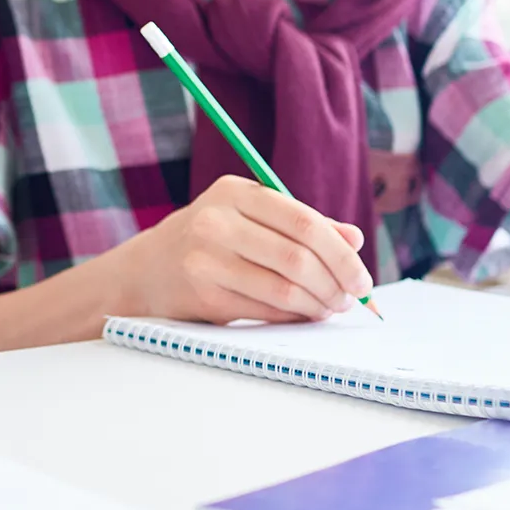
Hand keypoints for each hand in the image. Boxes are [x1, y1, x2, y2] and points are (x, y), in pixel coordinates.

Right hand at [110, 176, 371, 323]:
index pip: (304, 221)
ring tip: (330, 309)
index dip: (341, 254)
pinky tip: (303, 315)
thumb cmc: (211, 241)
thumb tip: (354, 240)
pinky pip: (264, 309)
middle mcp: (216, 220)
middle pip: (297, 257)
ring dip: (318, 305)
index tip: (361, 278)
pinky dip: (293, 317)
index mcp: (235, 192)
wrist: (147, 269)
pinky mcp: (202, 292)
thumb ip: (302, 224)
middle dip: (335, 284)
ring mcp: (205, 257)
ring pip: (283, 287)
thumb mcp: (250, 218)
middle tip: (351, 299)